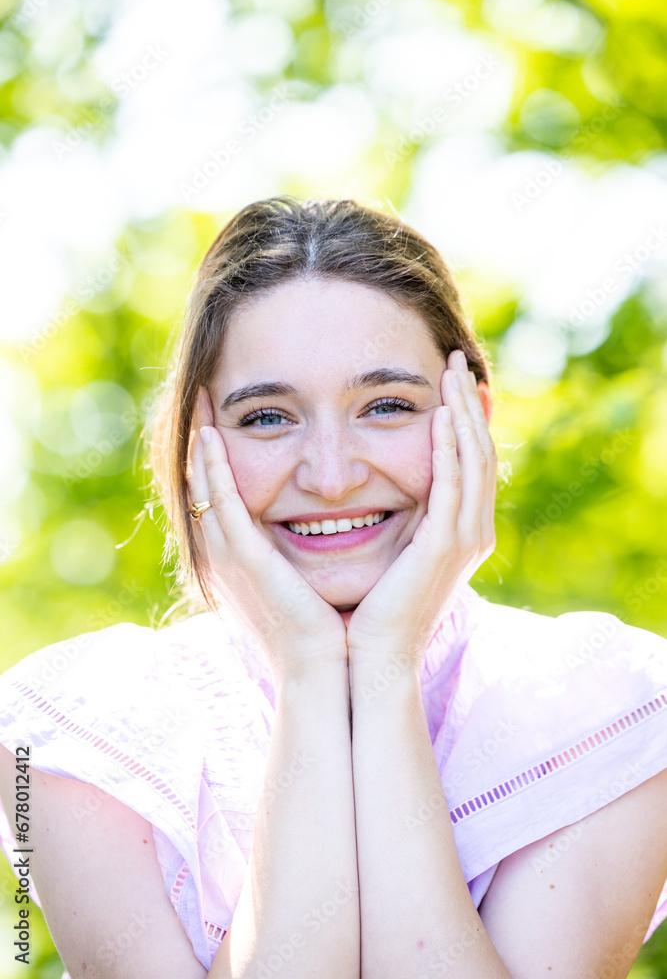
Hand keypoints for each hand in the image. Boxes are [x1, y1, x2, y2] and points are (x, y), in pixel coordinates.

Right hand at [186, 386, 347, 677]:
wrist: (322, 670)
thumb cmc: (321, 631)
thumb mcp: (303, 582)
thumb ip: (298, 553)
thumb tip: (324, 526)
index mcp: (239, 559)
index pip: (218, 496)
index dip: (214, 457)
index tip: (219, 421)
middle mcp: (225, 554)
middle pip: (201, 485)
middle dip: (200, 440)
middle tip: (202, 397)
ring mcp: (229, 556)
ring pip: (203, 486)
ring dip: (200, 442)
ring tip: (201, 402)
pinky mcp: (245, 559)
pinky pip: (221, 502)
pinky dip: (213, 468)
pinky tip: (211, 436)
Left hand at [346, 350, 496, 669]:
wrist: (372, 656)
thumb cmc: (373, 608)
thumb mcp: (393, 553)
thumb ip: (401, 519)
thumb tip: (380, 488)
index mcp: (462, 532)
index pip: (472, 463)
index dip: (465, 419)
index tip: (450, 382)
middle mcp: (473, 532)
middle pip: (480, 452)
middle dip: (469, 404)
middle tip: (457, 361)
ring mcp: (464, 539)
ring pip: (474, 461)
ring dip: (463, 414)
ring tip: (451, 373)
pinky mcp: (445, 546)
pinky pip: (453, 487)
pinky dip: (449, 449)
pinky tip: (440, 417)